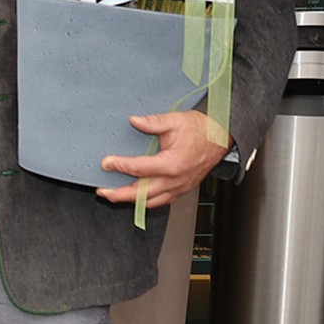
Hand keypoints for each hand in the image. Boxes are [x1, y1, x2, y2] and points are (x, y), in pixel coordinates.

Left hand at [98, 110, 229, 206]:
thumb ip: (153, 122)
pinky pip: (162, 201)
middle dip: (119, 194)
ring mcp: (180, 187)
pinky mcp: (182, 189)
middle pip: (142, 193)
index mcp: (172, 164)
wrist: (221, 137)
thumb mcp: (175, 120)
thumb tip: (134, 121)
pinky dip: (147, 202)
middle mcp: (175, 180)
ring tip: (113, 196)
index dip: (119, 166)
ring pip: (151, 201)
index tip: (105, 163)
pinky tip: (135, 198)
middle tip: (102, 191)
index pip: (138, 168)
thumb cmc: (201, 129)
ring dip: (131, 201)